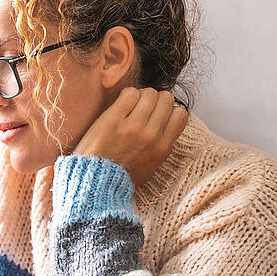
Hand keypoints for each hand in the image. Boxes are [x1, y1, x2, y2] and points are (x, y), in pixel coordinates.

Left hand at [73, 87, 188, 185]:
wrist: (96, 182)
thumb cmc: (121, 176)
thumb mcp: (151, 166)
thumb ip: (161, 146)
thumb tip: (167, 126)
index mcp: (163, 147)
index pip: (180, 114)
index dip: (169, 109)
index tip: (158, 113)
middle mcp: (151, 135)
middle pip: (166, 99)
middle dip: (156, 99)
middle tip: (142, 107)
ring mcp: (132, 126)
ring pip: (149, 93)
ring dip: (141, 95)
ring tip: (130, 105)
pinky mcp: (113, 119)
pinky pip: (129, 93)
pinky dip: (127, 94)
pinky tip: (120, 104)